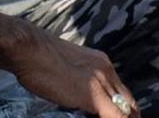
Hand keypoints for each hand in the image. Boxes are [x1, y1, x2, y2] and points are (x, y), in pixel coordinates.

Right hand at [12, 33, 139, 117]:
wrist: (29, 48)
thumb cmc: (38, 56)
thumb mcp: (68, 64)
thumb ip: (80, 78)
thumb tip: (79, 96)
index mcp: (101, 62)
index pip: (122, 91)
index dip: (125, 108)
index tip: (123, 116)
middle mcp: (106, 70)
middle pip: (129, 101)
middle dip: (130, 116)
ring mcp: (101, 82)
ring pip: (125, 110)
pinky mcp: (93, 95)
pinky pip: (116, 116)